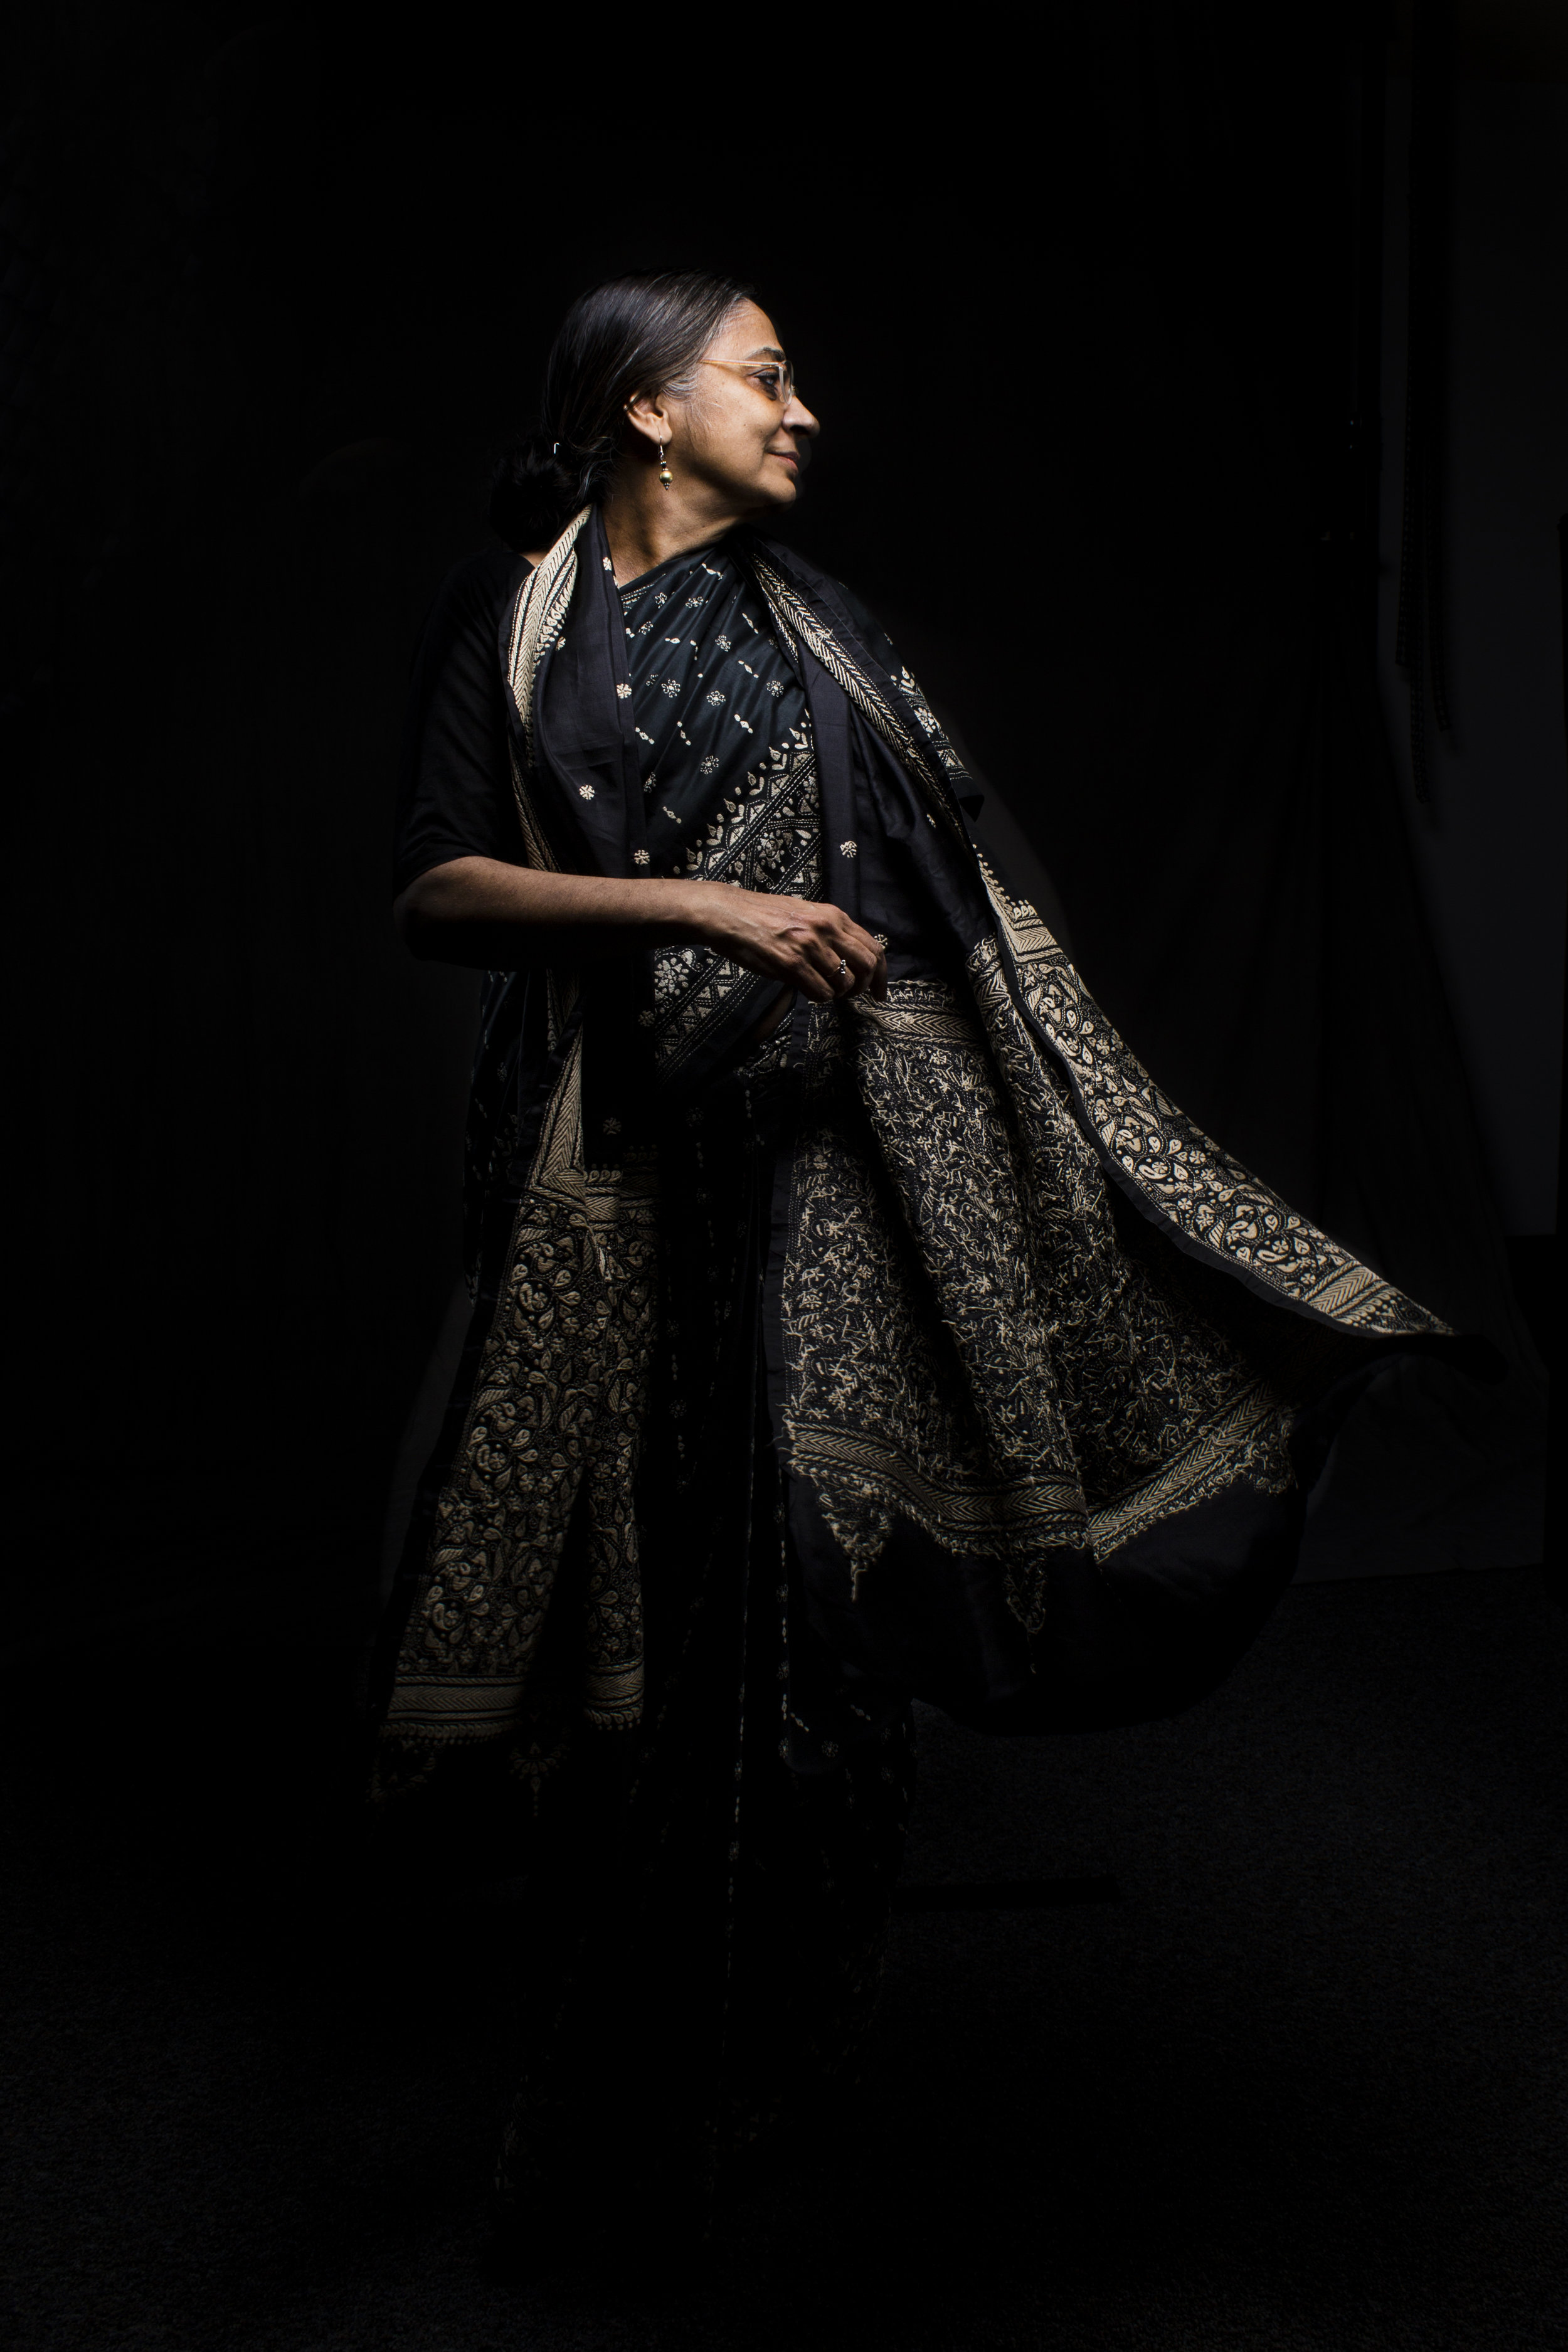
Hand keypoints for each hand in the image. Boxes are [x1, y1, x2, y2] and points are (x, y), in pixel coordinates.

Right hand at [685, 882, 887, 1004]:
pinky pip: (821, 993)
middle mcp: (826, 928)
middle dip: (864, 987)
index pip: (873, 947)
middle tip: (852, 996)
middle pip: (867, 966)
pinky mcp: (791, 964)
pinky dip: (819, 998)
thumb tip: (852, 960)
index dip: (883, 975)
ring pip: (844, 983)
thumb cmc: (765, 916)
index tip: (880, 992)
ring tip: (820, 989)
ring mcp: (809, 946)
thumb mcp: (806, 914)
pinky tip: (806, 990)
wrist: (730, 914)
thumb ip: (831, 932)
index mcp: (833, 916)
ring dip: (836, 994)